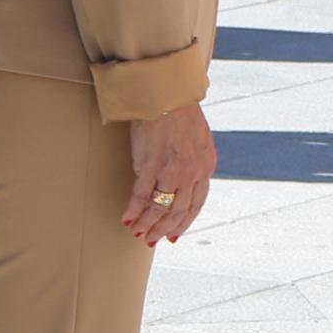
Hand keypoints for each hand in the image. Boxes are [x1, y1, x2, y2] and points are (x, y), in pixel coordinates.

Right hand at [123, 100, 214, 246]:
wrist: (166, 94)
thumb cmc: (179, 112)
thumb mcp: (199, 140)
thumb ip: (196, 161)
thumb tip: (187, 179)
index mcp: (206, 167)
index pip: (195, 205)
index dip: (182, 223)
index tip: (172, 235)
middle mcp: (192, 173)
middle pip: (177, 212)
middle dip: (162, 229)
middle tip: (150, 238)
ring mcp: (172, 171)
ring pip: (160, 208)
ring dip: (146, 224)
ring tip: (136, 231)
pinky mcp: (151, 165)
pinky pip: (141, 196)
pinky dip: (133, 211)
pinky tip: (126, 218)